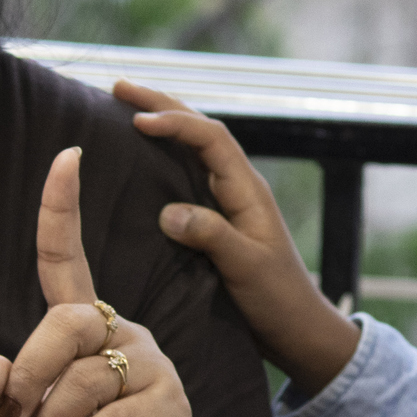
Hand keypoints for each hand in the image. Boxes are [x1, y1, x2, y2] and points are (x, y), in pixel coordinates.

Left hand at [0, 147, 200, 416]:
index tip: (67, 156)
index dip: (63, 209)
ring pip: (84, 378)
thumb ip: (2, 398)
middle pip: (67, 322)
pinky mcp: (169, 407)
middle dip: (28, 372)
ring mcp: (152, 368)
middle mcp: (122, 335)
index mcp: (85, 328)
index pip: (68, 259)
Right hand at [116, 78, 359, 395]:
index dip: (176, 122)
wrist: (298, 329)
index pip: (211, 139)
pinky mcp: (218, 220)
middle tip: (118, 87)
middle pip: (201, 130)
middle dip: (162, 104)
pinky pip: (187, 175)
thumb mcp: (246, 268)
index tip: (137, 119)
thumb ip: (211, 236)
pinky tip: (141, 158)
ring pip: (194, 148)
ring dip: (163, 123)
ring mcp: (229, 201)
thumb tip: (167, 210)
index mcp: (248, 190)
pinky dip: (164, 156)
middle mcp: (238, 187)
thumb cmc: (278, 300)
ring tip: (124, 107)